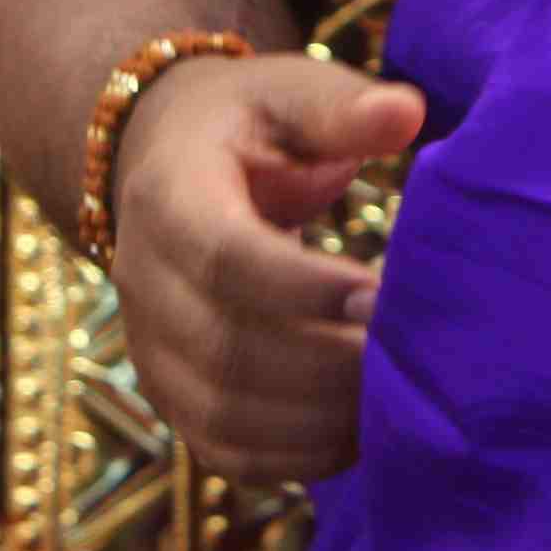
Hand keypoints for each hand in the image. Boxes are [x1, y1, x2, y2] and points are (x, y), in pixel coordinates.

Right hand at [103, 53, 423, 480]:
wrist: (167, 165)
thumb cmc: (248, 125)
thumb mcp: (287, 92)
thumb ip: (342, 105)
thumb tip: (408, 112)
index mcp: (168, 197)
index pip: (223, 259)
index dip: (302, 289)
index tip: (380, 293)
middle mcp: (142, 282)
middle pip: (227, 350)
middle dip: (327, 364)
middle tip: (408, 354)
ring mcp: (152, 351)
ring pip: (226, 416)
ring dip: (320, 420)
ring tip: (396, 396)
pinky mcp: (175, 401)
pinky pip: (231, 455)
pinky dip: (301, 459)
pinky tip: (365, 432)